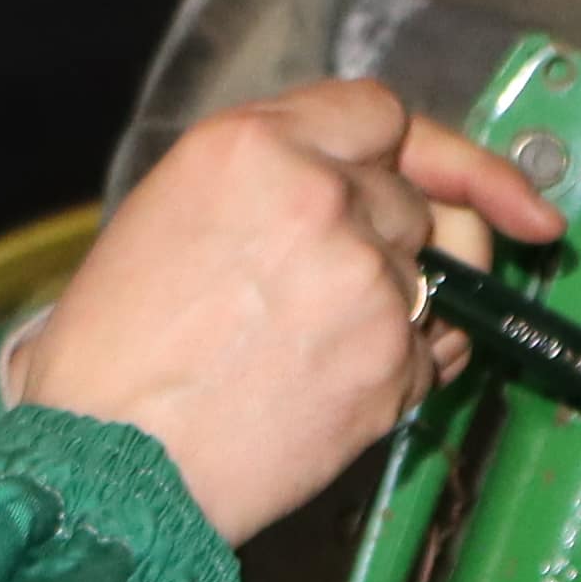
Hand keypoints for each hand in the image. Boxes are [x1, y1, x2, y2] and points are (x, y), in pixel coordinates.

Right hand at [0, 79, 563, 543]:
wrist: (108, 467)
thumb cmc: (114, 358)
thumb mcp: (168, 216)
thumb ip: (270, 180)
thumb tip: (360, 185)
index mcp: (251, 146)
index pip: (381, 114)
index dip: (420, 151)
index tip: (472, 183)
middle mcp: (320, 196)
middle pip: (415, 198)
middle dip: (394, 241)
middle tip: (336, 294)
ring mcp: (365, 279)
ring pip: (435, 275)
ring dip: (399, 308)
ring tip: (321, 348)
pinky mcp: (390, 360)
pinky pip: (431, 353)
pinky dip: (399, 372)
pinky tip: (329, 391)